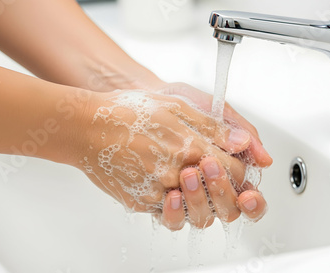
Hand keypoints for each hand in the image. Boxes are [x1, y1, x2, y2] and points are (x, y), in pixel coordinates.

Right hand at [73, 90, 266, 228]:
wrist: (85, 127)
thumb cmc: (127, 111)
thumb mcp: (176, 106)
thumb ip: (213, 126)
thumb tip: (244, 142)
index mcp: (189, 148)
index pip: (234, 171)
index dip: (237, 167)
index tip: (228, 160)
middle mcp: (175, 174)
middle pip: (218, 197)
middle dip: (221, 186)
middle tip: (208, 171)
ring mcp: (156, 193)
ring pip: (193, 209)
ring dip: (196, 195)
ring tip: (183, 174)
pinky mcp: (140, 203)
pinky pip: (167, 211)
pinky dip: (171, 200)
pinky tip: (162, 178)